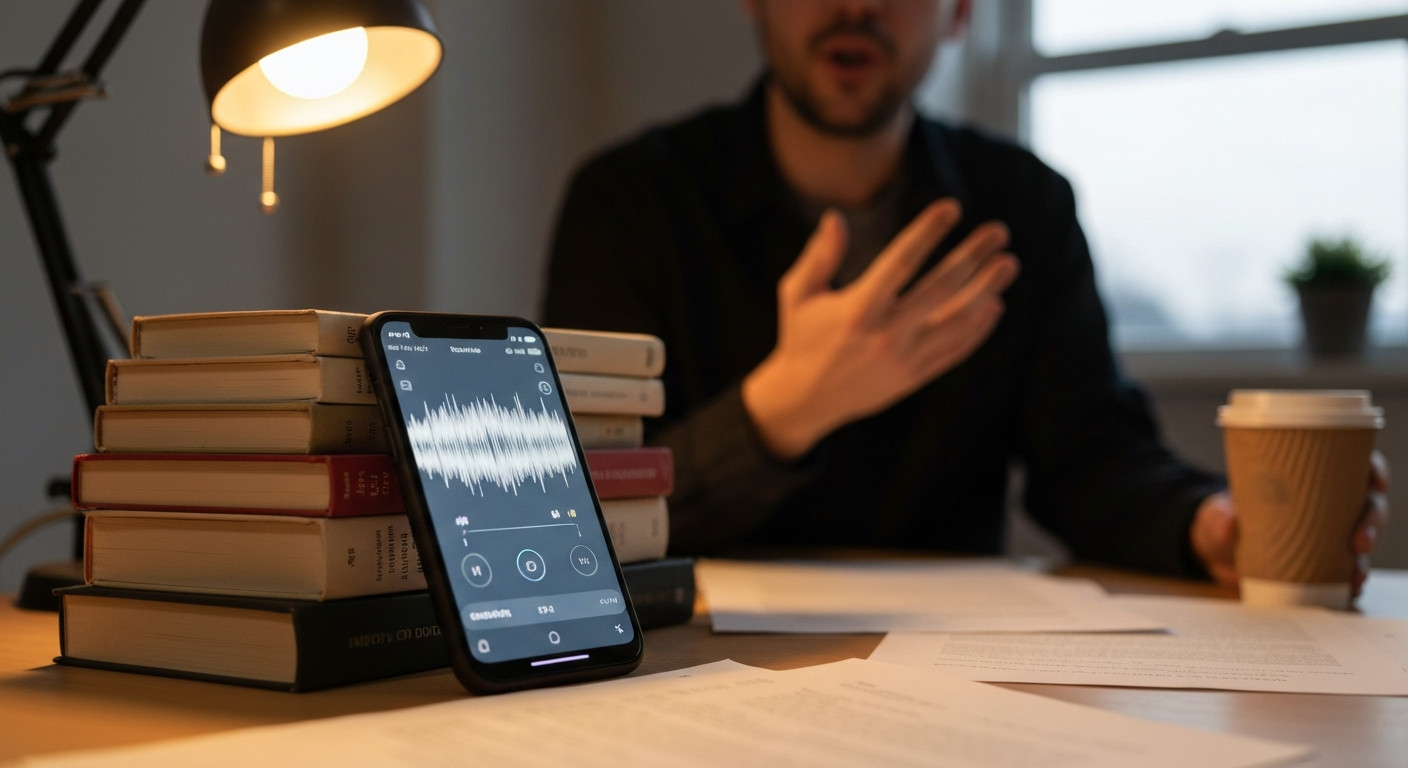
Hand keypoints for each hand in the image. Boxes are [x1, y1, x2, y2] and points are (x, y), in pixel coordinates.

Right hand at [742, 199, 1019, 459]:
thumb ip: (820, 256)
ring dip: (987, 290)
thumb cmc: (802, 338)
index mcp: (858, 308)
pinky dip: (978, 329)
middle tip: (999, 231)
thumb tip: (836, 216)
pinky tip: (994, 305)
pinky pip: (955, 351)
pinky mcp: (914, 378)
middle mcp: (885, 334)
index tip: (952, 207)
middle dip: (973, 257)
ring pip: (957, 322)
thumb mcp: (798, 294)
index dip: (928, 231)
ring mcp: (904, 359)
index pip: (902, 261)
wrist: (805, 400)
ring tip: (1008, 263)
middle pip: (941, 289)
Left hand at [1191, 451, 1390, 595]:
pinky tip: (1349, 588)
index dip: (1372, 470)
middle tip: (1358, 541)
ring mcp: (1326, 535)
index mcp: (1310, 478)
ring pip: (1361, 541)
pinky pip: (1345, 571)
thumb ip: (1219, 517)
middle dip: (1371, 522)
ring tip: (1355, 573)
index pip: (1353, 466)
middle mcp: (1326, 505)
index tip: (1374, 480)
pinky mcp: (1319, 563)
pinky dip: (1351, 580)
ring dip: (1365, 558)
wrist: (1213, 550)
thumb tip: (1229, 526)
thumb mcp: (1216, 512)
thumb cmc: (1224, 516)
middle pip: (1367, 506)